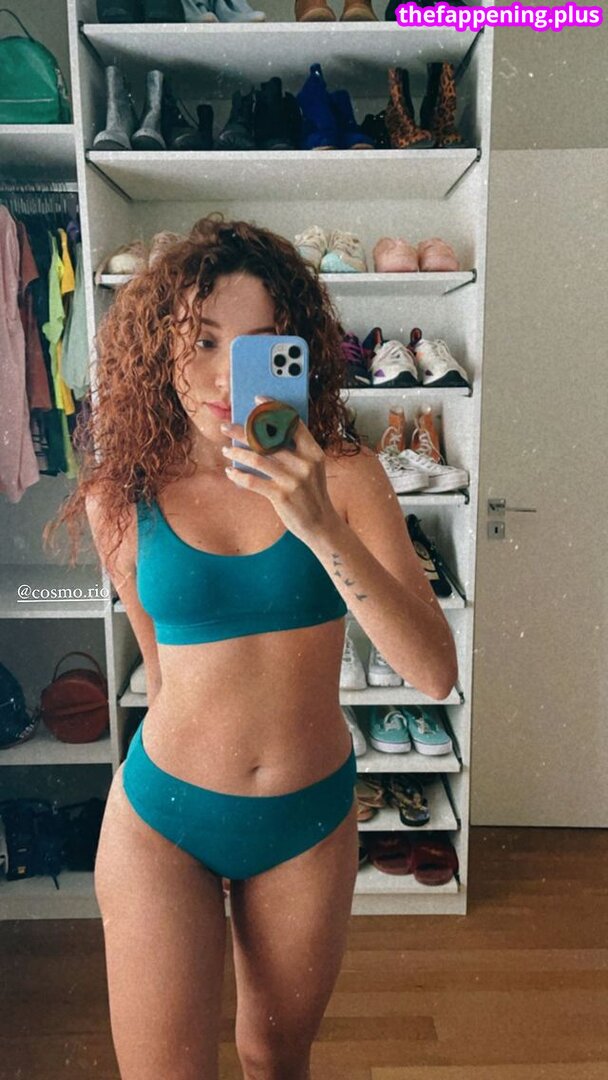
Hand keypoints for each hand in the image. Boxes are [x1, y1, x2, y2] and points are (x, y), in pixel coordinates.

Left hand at [220, 396, 339, 543]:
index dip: (275, 408)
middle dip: (243, 430)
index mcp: (314, 452)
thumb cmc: (311, 493)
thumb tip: (263, 434)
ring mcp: (293, 480)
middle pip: (269, 439)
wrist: (320, 524)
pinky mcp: (281, 496)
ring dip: (237, 452)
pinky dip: (238, 476)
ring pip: (257, 458)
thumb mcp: (311, 468)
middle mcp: (305, 463)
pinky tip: (230, 472)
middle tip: (226, 426)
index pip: (293, 423)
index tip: (258, 400)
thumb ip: (295, 451)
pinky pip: (253, 481)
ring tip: (226, 450)